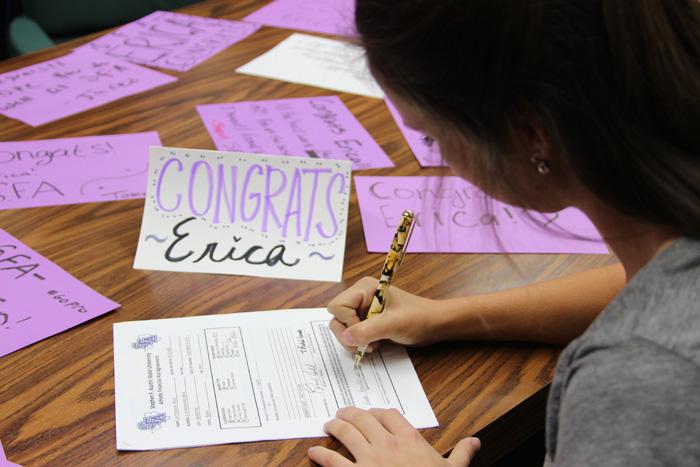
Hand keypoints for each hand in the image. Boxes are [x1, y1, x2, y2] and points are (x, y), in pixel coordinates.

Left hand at [308, 407, 479, 466]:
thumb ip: (462, 455)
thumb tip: (475, 442)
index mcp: (410, 440)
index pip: (390, 415)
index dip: (378, 411)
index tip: (372, 413)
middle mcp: (388, 445)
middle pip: (364, 418)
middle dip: (351, 413)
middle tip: (342, 413)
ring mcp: (370, 460)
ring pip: (347, 433)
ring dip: (335, 426)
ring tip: (328, 424)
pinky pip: (333, 462)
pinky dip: (322, 455)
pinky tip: (314, 452)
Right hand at [327, 277, 443, 352]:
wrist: (435, 325)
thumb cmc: (418, 318)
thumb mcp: (393, 324)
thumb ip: (367, 330)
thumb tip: (345, 337)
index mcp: (364, 288)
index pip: (337, 306)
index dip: (347, 322)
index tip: (365, 331)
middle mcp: (360, 297)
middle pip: (336, 318)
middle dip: (348, 335)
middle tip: (366, 344)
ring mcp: (363, 310)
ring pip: (343, 329)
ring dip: (354, 341)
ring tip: (373, 344)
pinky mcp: (367, 322)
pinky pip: (352, 334)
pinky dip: (360, 343)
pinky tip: (375, 344)